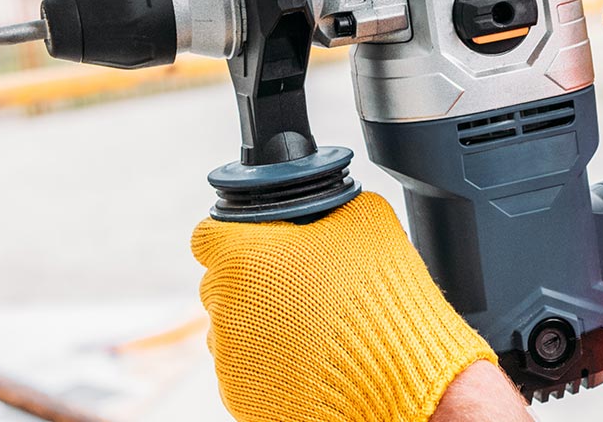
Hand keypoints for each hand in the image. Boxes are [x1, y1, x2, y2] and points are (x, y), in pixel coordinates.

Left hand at [192, 193, 496, 421]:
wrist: (395, 373)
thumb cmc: (378, 296)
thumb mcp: (366, 220)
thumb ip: (328, 207)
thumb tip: (325, 207)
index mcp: (240, 258)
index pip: (207, 236)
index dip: (234, 235)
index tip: (259, 243)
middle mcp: (224, 308)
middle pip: (221, 285)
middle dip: (251, 283)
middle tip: (297, 287)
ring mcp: (230, 357)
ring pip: (232, 329)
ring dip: (259, 324)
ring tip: (309, 328)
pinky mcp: (241, 396)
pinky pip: (246, 370)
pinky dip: (269, 363)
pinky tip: (307, 357)